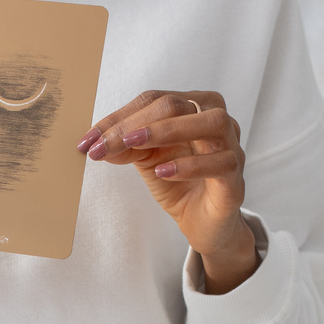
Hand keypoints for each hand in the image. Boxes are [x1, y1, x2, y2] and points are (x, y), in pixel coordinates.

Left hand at [78, 91, 258, 293]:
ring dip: (168, 130)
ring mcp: (231, 147)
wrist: (202, 223)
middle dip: (136, 123)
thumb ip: (126, 145)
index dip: (119, 117)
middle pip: (180, 105)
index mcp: (194, 107)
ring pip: (211, 123)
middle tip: (106, 144)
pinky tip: (163, 172)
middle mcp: (217, 121)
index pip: (154, 100)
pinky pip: (220, 163)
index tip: (88, 140)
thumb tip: (96, 141)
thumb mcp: (146, 159)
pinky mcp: (235, 179)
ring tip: (135, 145)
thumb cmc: (178, 183)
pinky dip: (189, 166)